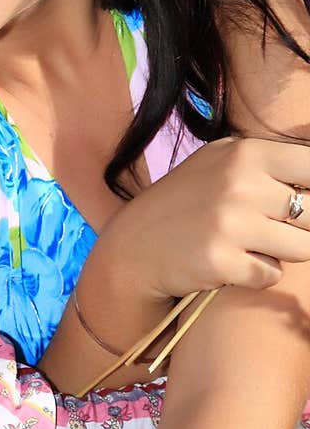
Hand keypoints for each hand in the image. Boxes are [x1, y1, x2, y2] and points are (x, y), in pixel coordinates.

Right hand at [98, 135, 309, 303]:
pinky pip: (272, 275)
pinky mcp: (222, 262)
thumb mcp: (221, 162)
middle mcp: (240, 184)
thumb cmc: (187, 202)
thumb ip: (269, 163)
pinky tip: (233, 262)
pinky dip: (259, 273)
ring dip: (284, 252)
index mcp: (245, 153)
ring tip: (254, 245)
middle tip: (273, 228)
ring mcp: (231, 224)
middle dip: (303, 227)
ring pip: (304, 248)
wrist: (135, 245)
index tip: (303, 202)